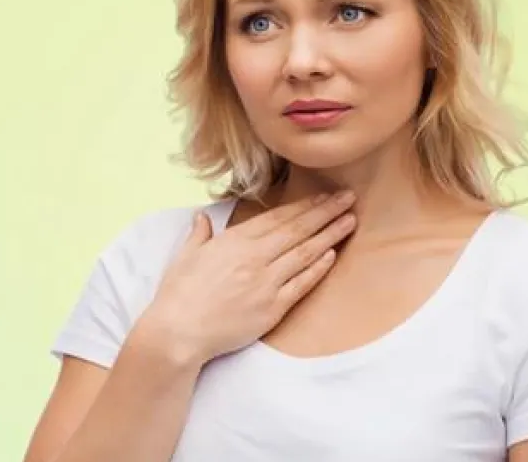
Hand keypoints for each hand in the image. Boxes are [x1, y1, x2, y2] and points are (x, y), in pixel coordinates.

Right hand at [140, 191, 357, 365]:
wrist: (178, 332)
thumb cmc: (178, 295)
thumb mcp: (185, 257)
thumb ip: (200, 235)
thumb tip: (202, 218)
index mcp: (234, 241)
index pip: (277, 217)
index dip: (304, 205)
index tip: (323, 195)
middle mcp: (254, 258)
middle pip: (297, 230)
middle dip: (325, 212)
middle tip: (348, 198)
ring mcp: (265, 283)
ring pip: (305, 253)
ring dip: (329, 235)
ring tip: (349, 221)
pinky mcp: (272, 308)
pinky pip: (302, 285)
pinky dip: (318, 269)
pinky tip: (332, 256)